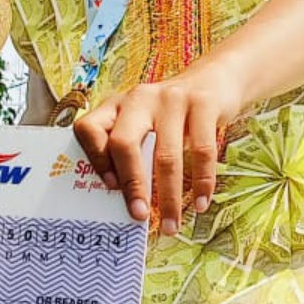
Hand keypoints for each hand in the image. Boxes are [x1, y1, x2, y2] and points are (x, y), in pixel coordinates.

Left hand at [73, 65, 241, 233]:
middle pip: (124, 143)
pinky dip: (202, 182)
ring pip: (166, 156)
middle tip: (139, 215)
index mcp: (117, 104)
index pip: (89, 128)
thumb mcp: (144, 121)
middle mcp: (140, 98)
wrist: (214, 79)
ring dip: (169, 197)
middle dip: (132, 186)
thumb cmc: (172, 113)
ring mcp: (172, 98)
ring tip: (171, 224)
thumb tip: (126, 202)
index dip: (95, 160)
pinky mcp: (203, 104)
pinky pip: (202, 150)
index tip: (110, 189)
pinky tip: (201, 203)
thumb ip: (132, 148)